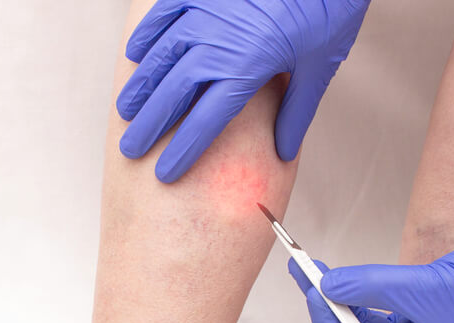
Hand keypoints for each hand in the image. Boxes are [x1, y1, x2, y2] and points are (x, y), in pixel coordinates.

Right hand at [116, 0, 370, 182]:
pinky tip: (134, 56)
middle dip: (148, 126)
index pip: (204, 122)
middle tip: (130, 149)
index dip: (182, 151)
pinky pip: (162, 14)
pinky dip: (146, 36)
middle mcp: (218, 42)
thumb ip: (297, 111)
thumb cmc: (328, 8)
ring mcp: (204, 11)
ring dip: (140, 86)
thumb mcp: (321, 64)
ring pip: (160, 56)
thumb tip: (285, 153)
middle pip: (172, 94)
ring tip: (125, 112)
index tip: (165, 174)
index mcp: (248, 68)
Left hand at [289, 228, 453, 322]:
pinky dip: (365, 289)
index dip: (327, 319)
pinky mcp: (426, 310)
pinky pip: (383, 304)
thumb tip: (327, 284)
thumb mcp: (422, 288)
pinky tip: (349, 275)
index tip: (311, 289)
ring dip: (342, 293)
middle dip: (327, 302)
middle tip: (301, 270)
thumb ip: (371, 287)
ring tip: (316, 268)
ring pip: (366, 316)